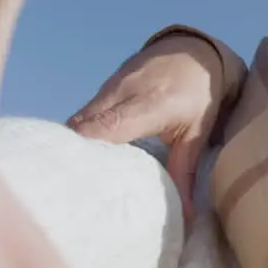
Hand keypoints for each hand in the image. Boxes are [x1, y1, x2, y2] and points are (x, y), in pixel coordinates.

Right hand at [68, 34, 227, 216]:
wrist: (196, 50)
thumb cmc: (200, 94)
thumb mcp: (197, 134)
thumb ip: (185, 174)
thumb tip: (187, 217)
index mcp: (147, 106)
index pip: (105, 128)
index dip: (85, 151)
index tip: (74, 180)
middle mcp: (121, 93)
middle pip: (81, 127)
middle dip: (70, 157)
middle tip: (66, 190)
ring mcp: (109, 87)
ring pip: (77, 120)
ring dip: (71, 147)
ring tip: (68, 179)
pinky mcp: (104, 86)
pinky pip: (83, 114)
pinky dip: (78, 135)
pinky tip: (79, 157)